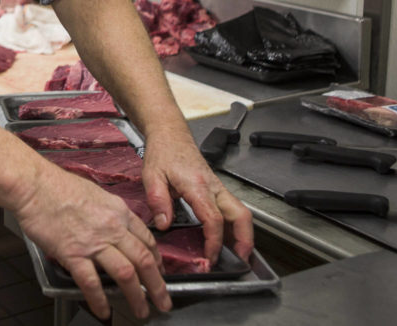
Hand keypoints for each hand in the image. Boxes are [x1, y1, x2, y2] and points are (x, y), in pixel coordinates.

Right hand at [12, 164, 172, 320]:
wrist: (34, 185)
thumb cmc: (57, 186)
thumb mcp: (95, 193)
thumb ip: (108, 212)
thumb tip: (112, 225)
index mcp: (118, 211)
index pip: (147, 239)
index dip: (157, 260)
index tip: (159, 271)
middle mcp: (112, 227)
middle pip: (144, 260)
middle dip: (157, 285)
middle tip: (163, 301)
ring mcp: (94, 242)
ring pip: (126, 274)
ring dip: (137, 297)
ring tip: (142, 311)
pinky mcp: (73, 253)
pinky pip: (92, 282)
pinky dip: (100, 300)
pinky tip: (104, 311)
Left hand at [141, 127, 253, 262]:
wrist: (170, 135)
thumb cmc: (163, 152)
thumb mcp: (152, 175)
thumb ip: (157, 200)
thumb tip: (164, 224)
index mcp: (197, 185)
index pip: (213, 218)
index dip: (215, 241)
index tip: (210, 257)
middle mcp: (213, 186)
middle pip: (241, 215)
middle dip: (245, 240)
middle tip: (239, 261)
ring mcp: (218, 187)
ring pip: (241, 212)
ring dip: (244, 234)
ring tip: (236, 255)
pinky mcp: (217, 189)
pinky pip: (232, 209)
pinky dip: (235, 226)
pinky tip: (228, 239)